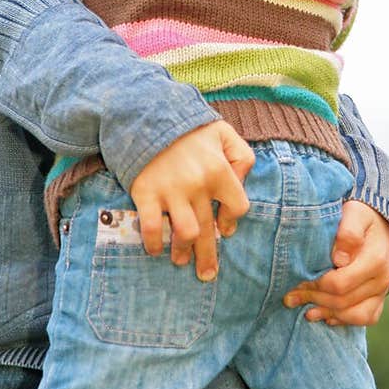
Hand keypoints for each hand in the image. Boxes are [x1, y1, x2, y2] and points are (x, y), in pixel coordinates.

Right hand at [129, 120, 253, 281]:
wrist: (147, 115)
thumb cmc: (189, 127)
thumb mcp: (225, 133)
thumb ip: (242, 155)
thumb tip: (242, 182)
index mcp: (220, 170)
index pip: (238, 207)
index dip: (231, 220)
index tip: (224, 227)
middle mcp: (198, 184)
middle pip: (209, 230)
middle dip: (208, 256)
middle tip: (207, 274)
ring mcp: (171, 191)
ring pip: (184, 234)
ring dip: (183, 252)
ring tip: (181, 261)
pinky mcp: (146, 192)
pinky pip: (151, 226)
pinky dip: (154, 242)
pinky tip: (156, 250)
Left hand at [283, 200, 388, 325]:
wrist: (380, 221)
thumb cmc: (361, 215)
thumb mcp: (354, 214)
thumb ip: (348, 232)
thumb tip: (338, 259)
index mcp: (375, 260)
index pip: (339, 284)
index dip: (314, 286)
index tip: (295, 281)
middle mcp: (382, 279)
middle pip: (343, 301)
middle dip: (313, 300)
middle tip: (290, 297)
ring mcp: (382, 290)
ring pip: (356, 316)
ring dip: (328, 314)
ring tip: (306, 311)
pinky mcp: (380, 297)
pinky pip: (366, 317)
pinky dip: (345, 320)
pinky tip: (326, 315)